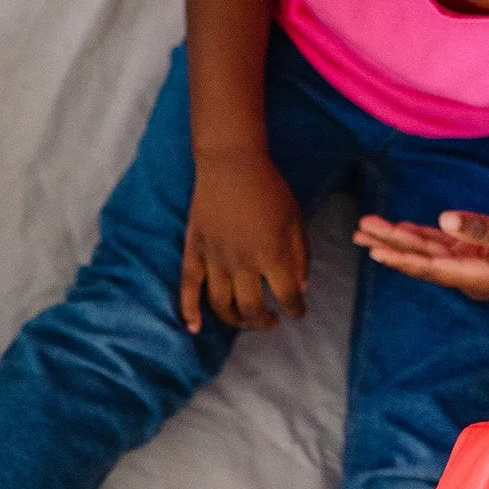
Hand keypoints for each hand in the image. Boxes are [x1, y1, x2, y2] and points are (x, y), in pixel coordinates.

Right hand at [181, 149, 308, 332]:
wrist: (231, 162)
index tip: (297, 312)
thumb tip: (300, 288)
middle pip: (251, 309)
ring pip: (221, 304)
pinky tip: (194, 326)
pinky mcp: (195, 250)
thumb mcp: (295, 220)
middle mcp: (242, 263)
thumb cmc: (268, 188)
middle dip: (264, 321)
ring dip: (235, 320)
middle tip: (271, 320)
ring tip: (245, 319)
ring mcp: (214, 258)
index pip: (287, 297)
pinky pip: (188, 286)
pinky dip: (189, 309)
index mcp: (271, 255)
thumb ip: (300, 257)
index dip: (296, 310)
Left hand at [353, 210, 488, 299]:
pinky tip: (400, 228)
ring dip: (398, 238)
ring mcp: (469, 263)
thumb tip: (445, 219)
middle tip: (358, 232)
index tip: (375, 250)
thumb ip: (482, 227)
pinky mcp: (474, 251)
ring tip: (368, 228)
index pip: (430, 268)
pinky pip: (440, 243)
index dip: (401, 258)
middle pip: (421, 259)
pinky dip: (419, 234)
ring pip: (426, 250)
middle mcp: (467, 275)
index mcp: (476, 278)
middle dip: (389, 244)